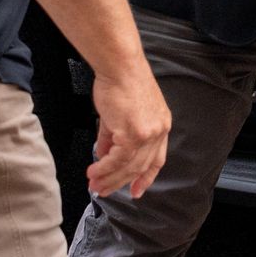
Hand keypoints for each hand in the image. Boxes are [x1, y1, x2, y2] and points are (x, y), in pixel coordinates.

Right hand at [86, 65, 169, 198]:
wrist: (120, 66)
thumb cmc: (121, 82)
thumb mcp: (121, 114)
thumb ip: (113, 137)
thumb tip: (104, 154)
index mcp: (161, 125)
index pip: (157, 159)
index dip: (146, 177)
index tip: (137, 190)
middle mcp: (159, 131)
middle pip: (141, 167)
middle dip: (120, 182)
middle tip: (104, 189)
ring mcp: (148, 134)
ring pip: (129, 167)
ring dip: (109, 178)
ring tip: (94, 184)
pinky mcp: (134, 133)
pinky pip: (118, 159)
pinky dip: (104, 167)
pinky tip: (94, 171)